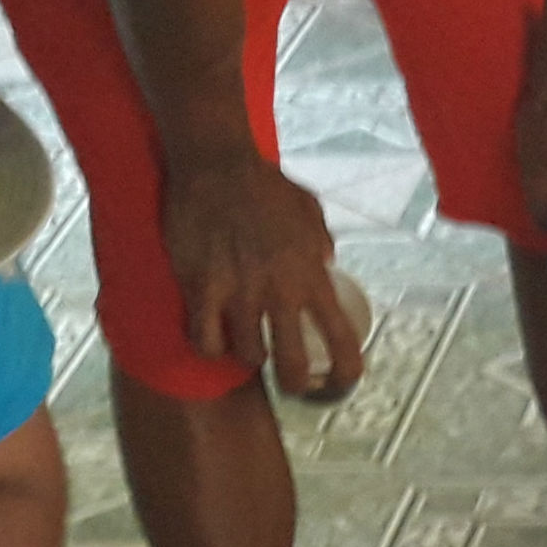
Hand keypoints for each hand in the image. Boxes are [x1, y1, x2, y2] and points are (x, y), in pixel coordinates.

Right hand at [161, 150, 364, 399]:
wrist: (215, 160)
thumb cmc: (263, 183)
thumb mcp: (309, 210)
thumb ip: (322, 241)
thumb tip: (328, 264)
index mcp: (313, 276)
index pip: (343, 344)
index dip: (345, 377)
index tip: (338, 384)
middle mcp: (280, 291)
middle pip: (293, 369)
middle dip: (294, 385)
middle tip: (288, 382)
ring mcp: (239, 291)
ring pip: (247, 357)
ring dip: (248, 356)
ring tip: (245, 342)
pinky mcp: (201, 286)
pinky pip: (204, 340)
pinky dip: (209, 346)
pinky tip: (211, 335)